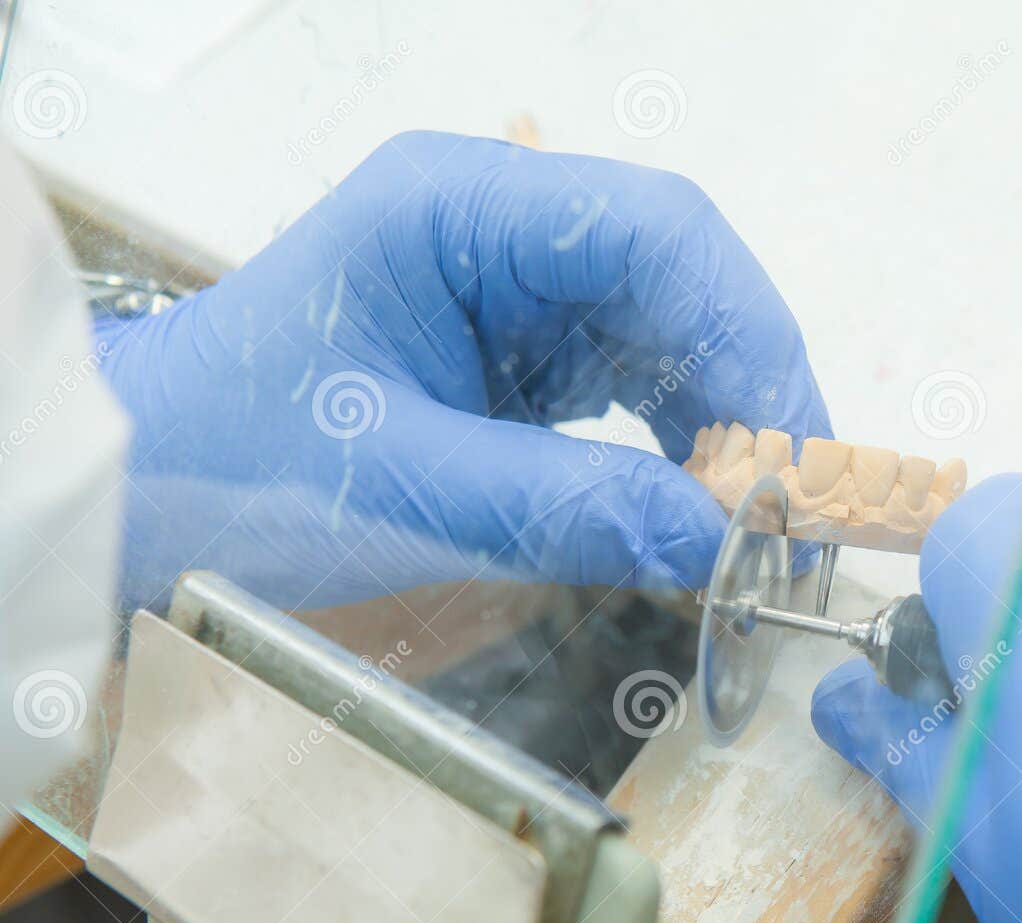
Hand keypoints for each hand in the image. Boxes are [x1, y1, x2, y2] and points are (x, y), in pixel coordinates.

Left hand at [99, 131, 829, 609]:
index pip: (651, 232)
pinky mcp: (519, 348)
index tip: (792, 453)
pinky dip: (680, 443)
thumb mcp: (404, 489)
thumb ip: (570, 507)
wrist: (151, 489)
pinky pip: (633, 380)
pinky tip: (697, 502)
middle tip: (797, 506)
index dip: (746, 334)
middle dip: (750, 387)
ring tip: (755, 519)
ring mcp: (513, 284)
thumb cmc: (237, 465)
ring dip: (725, 422)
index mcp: (458, 207)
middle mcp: (500, 226)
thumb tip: (725, 543)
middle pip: (678, 275)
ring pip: (670, 328)